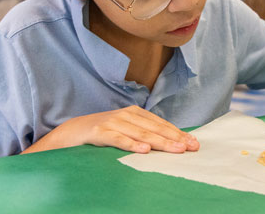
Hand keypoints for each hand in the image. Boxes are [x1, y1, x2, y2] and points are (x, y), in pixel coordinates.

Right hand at [23, 105, 199, 154]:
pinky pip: (118, 139)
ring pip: (141, 133)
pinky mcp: (100, 132)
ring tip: (175, 149)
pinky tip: (144, 151)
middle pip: (154, 128)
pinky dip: (132, 144)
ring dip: (160, 142)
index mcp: (135, 113)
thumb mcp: (125, 130)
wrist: (70, 132)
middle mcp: (126, 115)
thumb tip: (169, 143)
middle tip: (190, 148)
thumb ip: (143, 134)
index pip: (161, 124)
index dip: (178, 133)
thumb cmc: (102, 133)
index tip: (194, 144)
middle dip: (174, 138)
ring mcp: (113, 122)